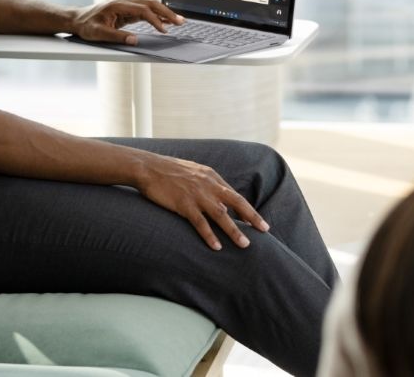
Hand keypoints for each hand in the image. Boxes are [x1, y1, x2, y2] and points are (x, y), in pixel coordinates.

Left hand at [71, 0, 182, 44]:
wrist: (77, 19)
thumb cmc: (86, 25)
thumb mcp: (98, 33)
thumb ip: (117, 37)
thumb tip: (134, 41)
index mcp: (119, 5)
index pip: (143, 10)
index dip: (155, 20)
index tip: (164, 30)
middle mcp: (125, 2)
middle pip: (151, 4)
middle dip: (167, 12)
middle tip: (180, 21)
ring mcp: (127, 6)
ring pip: (150, 6)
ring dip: (164, 12)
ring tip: (178, 21)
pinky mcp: (127, 11)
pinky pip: (145, 11)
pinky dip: (157, 15)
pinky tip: (165, 21)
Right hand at [136, 153, 269, 250]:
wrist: (148, 167)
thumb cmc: (169, 171)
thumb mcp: (194, 172)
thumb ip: (208, 183)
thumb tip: (219, 197)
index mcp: (212, 177)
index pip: (235, 195)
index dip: (248, 209)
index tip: (259, 221)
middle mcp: (209, 185)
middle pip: (236, 202)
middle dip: (252, 217)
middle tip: (264, 230)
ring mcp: (197, 195)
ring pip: (221, 215)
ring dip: (234, 230)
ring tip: (245, 244)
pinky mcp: (184, 204)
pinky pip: (200, 223)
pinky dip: (210, 235)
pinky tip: (217, 246)